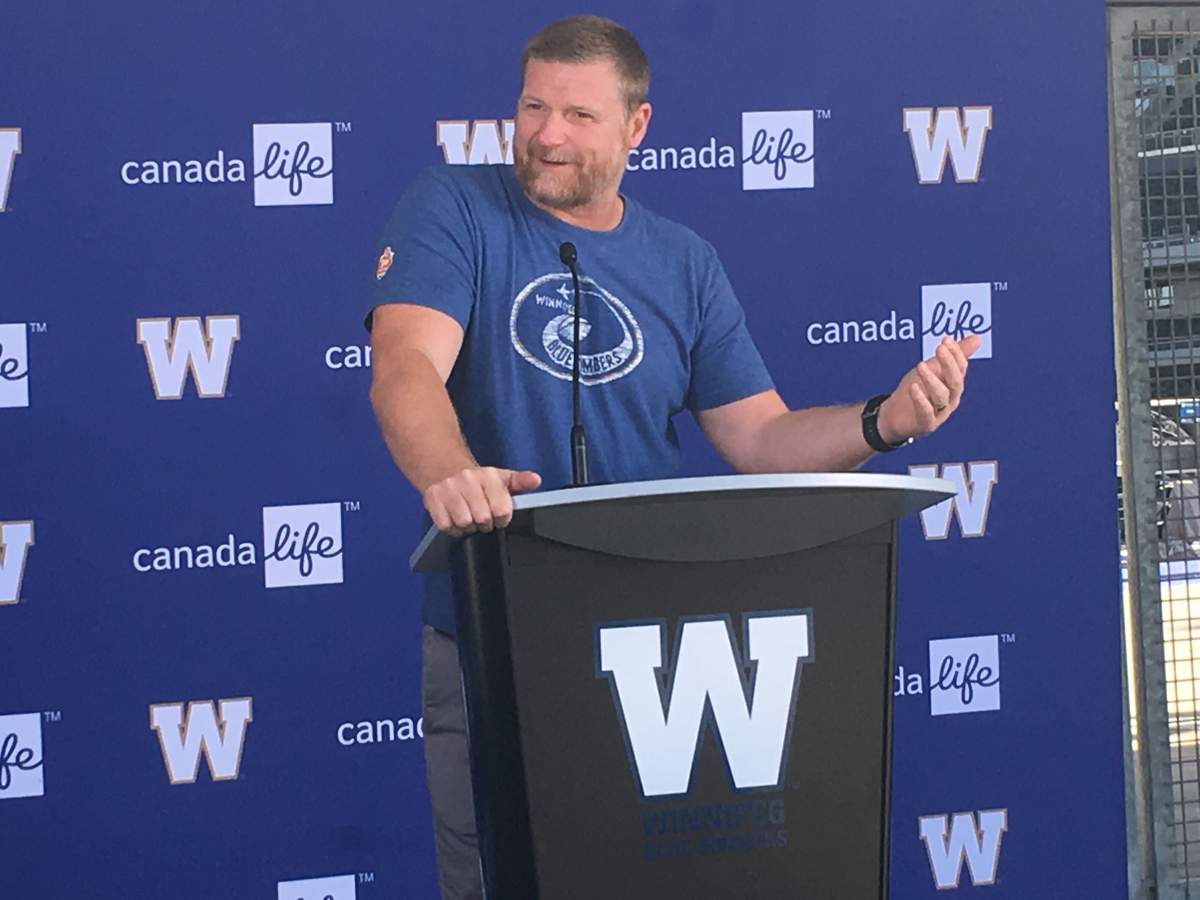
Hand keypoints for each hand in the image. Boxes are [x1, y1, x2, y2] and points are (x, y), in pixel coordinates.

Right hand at [423, 467, 542, 536]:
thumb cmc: (477, 480)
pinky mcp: (432, 499)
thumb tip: (535, 480)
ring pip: (464, 522)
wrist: (444, 469)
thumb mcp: (501, 478)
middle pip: (482, 518)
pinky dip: (452, 528)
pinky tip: (456, 519)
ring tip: (470, 519)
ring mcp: (448, 489)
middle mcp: (467, 479)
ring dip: (468, 527)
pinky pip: (446, 525)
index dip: (502, 519)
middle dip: (485, 524)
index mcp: (488, 475)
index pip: (501, 509)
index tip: (499, 516)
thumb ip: (521, 481)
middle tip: (483, 518)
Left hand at [877, 335, 980, 443]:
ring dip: (932, 380)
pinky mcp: (926, 424)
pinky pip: (926, 413)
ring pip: (941, 396)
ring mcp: (939, 413)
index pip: (961, 368)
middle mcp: (950, 399)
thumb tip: (977, 338)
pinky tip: (914, 388)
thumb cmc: (916, 390)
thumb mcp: (933, 368)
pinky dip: (921, 400)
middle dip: (949, 364)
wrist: (894, 415)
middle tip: (939, 349)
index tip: (946, 340)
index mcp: (954, 385)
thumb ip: (954, 355)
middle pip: (955, 382)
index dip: (956, 354)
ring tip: (921, 366)